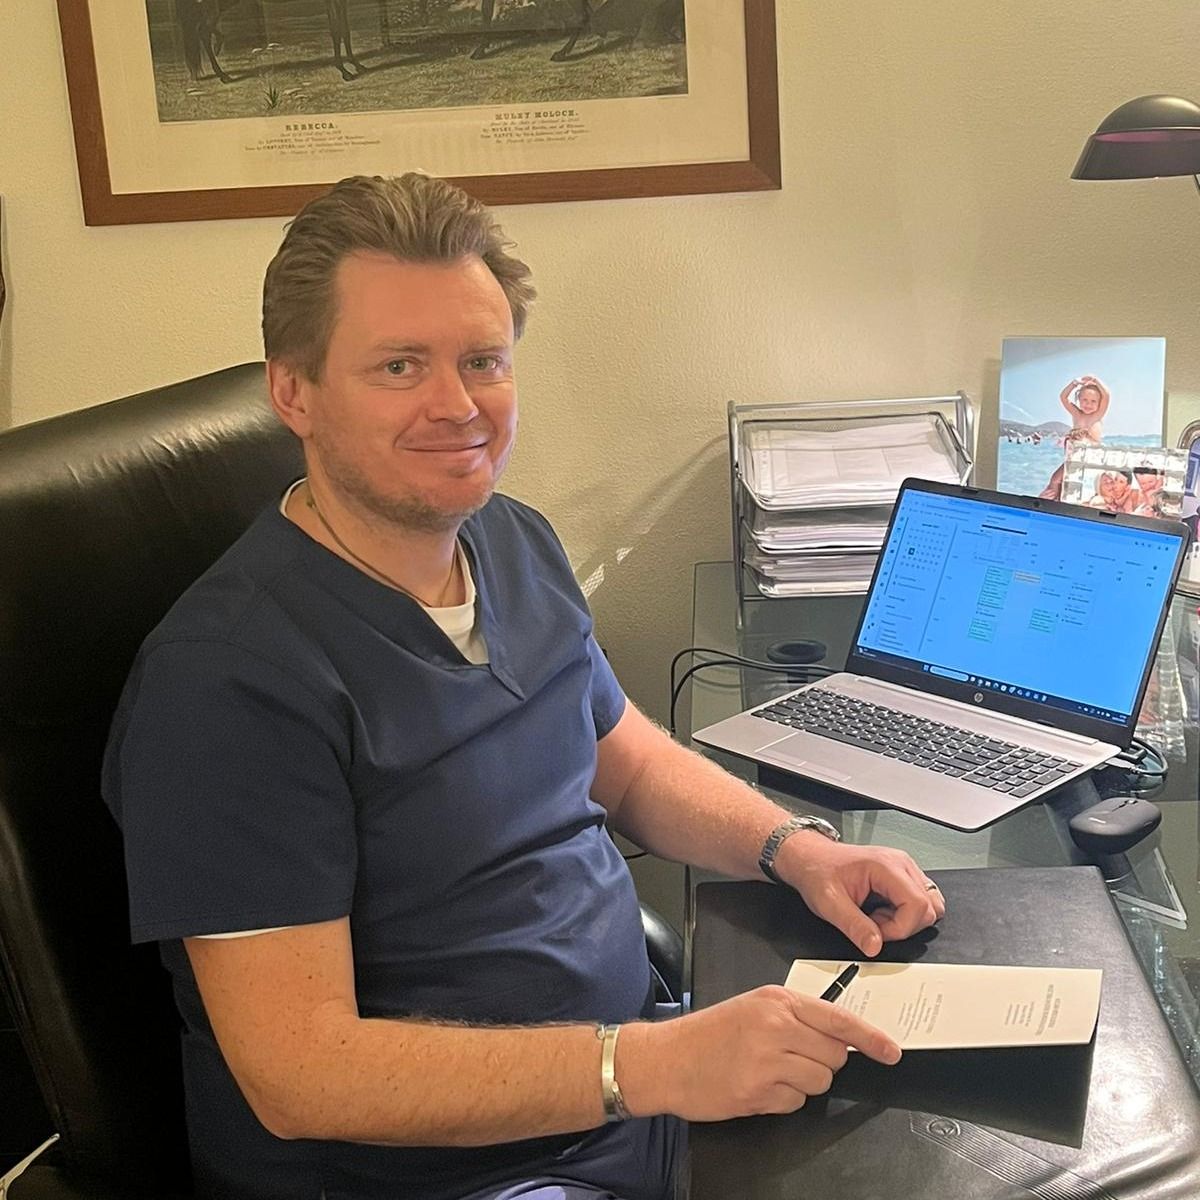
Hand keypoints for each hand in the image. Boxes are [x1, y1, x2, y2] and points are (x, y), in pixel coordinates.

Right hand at [631, 985, 900, 1120]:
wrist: (667, 1058)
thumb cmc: (711, 1032)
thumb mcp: (753, 1007)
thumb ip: (794, 1016)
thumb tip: (838, 1037)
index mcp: (776, 1001)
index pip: (838, 1019)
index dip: (870, 1037)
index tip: (892, 1051)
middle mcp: (775, 1027)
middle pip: (834, 1056)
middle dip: (824, 1063)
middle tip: (795, 1059)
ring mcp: (767, 1062)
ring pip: (819, 1082)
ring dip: (804, 1083)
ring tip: (772, 1073)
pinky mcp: (758, 1093)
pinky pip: (796, 1103)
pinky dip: (784, 1100)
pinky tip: (759, 1087)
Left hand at [775, 834, 944, 956]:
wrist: (811, 858)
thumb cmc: (818, 871)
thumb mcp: (829, 903)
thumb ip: (854, 927)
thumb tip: (875, 947)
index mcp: (886, 866)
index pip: (918, 905)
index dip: (900, 929)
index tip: (876, 932)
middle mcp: (901, 864)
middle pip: (929, 908)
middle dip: (904, 926)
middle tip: (874, 924)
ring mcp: (904, 869)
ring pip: (929, 905)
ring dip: (907, 920)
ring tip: (878, 916)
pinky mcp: (902, 877)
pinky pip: (919, 901)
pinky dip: (904, 914)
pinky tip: (882, 911)